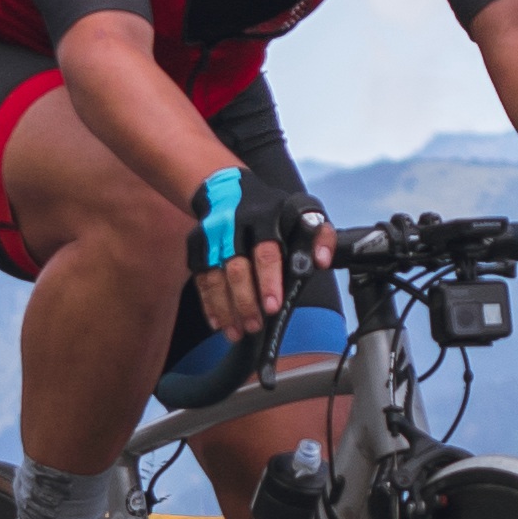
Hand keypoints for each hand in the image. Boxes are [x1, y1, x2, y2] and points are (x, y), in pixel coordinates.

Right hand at [192, 172, 325, 338]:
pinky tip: (219, 323)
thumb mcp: (303, 211)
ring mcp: (211, 237)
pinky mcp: (196, 247)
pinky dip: (209, 303)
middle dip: (245, 301)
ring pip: (215, 277)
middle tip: (256, 325)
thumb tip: (321, 261)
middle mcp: (233, 226)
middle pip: (236, 269)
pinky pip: (201, 279)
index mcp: (264, 217)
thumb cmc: (273, 209)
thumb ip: (320, 235)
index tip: (274, 306)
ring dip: (226, 308)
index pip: (266, 252)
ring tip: (238, 331)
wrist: (227, 187)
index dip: (269, 280)